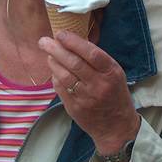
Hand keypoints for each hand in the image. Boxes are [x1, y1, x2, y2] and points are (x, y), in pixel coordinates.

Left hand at [39, 31, 139, 155]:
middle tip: (44, 41)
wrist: (116, 127)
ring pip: (64, 75)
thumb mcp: (115, 74)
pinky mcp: (74, 108)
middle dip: (56, 49)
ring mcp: (86, 98)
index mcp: (111, 73)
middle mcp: (99, 85)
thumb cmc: (115, 95)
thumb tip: (73, 41)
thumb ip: (97, 60)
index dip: (74, 42)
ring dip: (53, 61)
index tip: (61, 33)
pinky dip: (55, 76)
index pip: (91, 53)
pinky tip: (54, 70)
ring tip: (48, 54)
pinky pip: (60, 88)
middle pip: (74, 63)